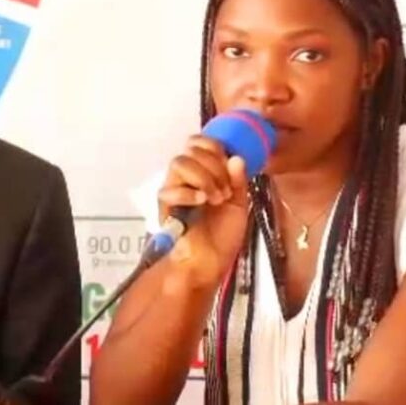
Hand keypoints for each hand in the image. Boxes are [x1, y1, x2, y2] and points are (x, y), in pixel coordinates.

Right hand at [157, 134, 249, 287]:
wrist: (209, 263)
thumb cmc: (223, 237)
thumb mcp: (239, 206)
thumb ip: (239, 181)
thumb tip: (235, 157)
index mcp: (206, 173)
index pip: (200, 142)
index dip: (214, 147)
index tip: (228, 164)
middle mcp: (188, 177)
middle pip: (191, 149)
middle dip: (214, 166)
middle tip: (225, 191)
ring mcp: (175, 189)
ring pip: (179, 162)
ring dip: (203, 178)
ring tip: (215, 199)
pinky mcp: (165, 205)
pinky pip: (169, 188)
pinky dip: (189, 193)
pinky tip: (201, 203)